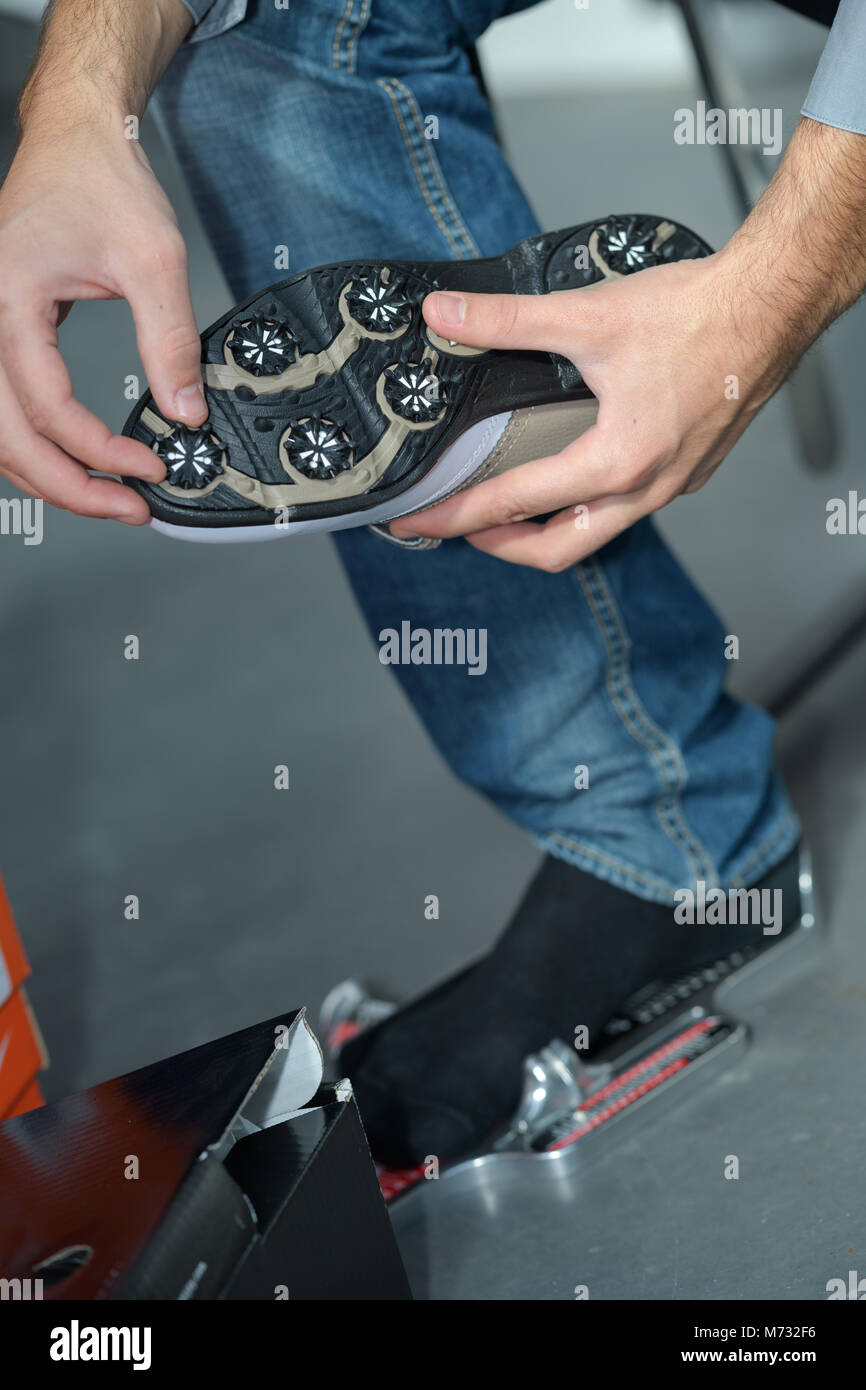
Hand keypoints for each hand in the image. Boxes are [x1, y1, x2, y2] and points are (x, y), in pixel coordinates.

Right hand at [0, 126, 204, 523]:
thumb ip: (169, 340)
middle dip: (68, 485)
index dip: (98, 449)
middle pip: (6, 435)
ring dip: (50, 474)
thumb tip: (185, 412)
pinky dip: (39, 446)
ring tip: (109, 499)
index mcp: (8, 298)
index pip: (46, 404)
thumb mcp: (154, 258)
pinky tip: (80, 465)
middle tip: (127, 510)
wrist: (78, 138)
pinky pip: (6, 408)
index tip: (150, 466)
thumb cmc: (103, 180)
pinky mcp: (1, 333)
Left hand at [390, 250, 791, 569]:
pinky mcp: (689, 470)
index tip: (416, 522)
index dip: (455, 516)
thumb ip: (506, 320)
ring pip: (597, 534)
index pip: (514, 504)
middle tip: (457, 528)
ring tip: (506, 513)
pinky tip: (572, 477)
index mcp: (617, 461)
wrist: (772, 306)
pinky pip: (629, 509)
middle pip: (559, 550)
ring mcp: (673, 485)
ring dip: (546, 532)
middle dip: (499, 547)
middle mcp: (647, 487)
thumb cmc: (699, 315)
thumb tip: (445, 316)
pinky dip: (588, 507)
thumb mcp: (586, 315)